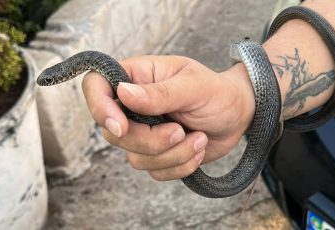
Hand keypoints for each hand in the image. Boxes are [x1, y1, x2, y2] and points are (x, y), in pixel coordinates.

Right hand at [82, 55, 254, 180]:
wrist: (238, 116)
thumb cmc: (218, 93)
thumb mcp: (194, 87)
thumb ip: (160, 93)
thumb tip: (122, 92)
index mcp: (137, 78)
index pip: (96, 86)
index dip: (99, 108)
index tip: (121, 126)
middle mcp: (133, 106)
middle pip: (113, 133)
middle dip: (150, 141)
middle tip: (180, 131)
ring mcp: (143, 132)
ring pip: (135, 157)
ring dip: (172, 154)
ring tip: (199, 138)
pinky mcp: (156, 154)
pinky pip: (155, 172)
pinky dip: (180, 166)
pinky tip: (197, 149)